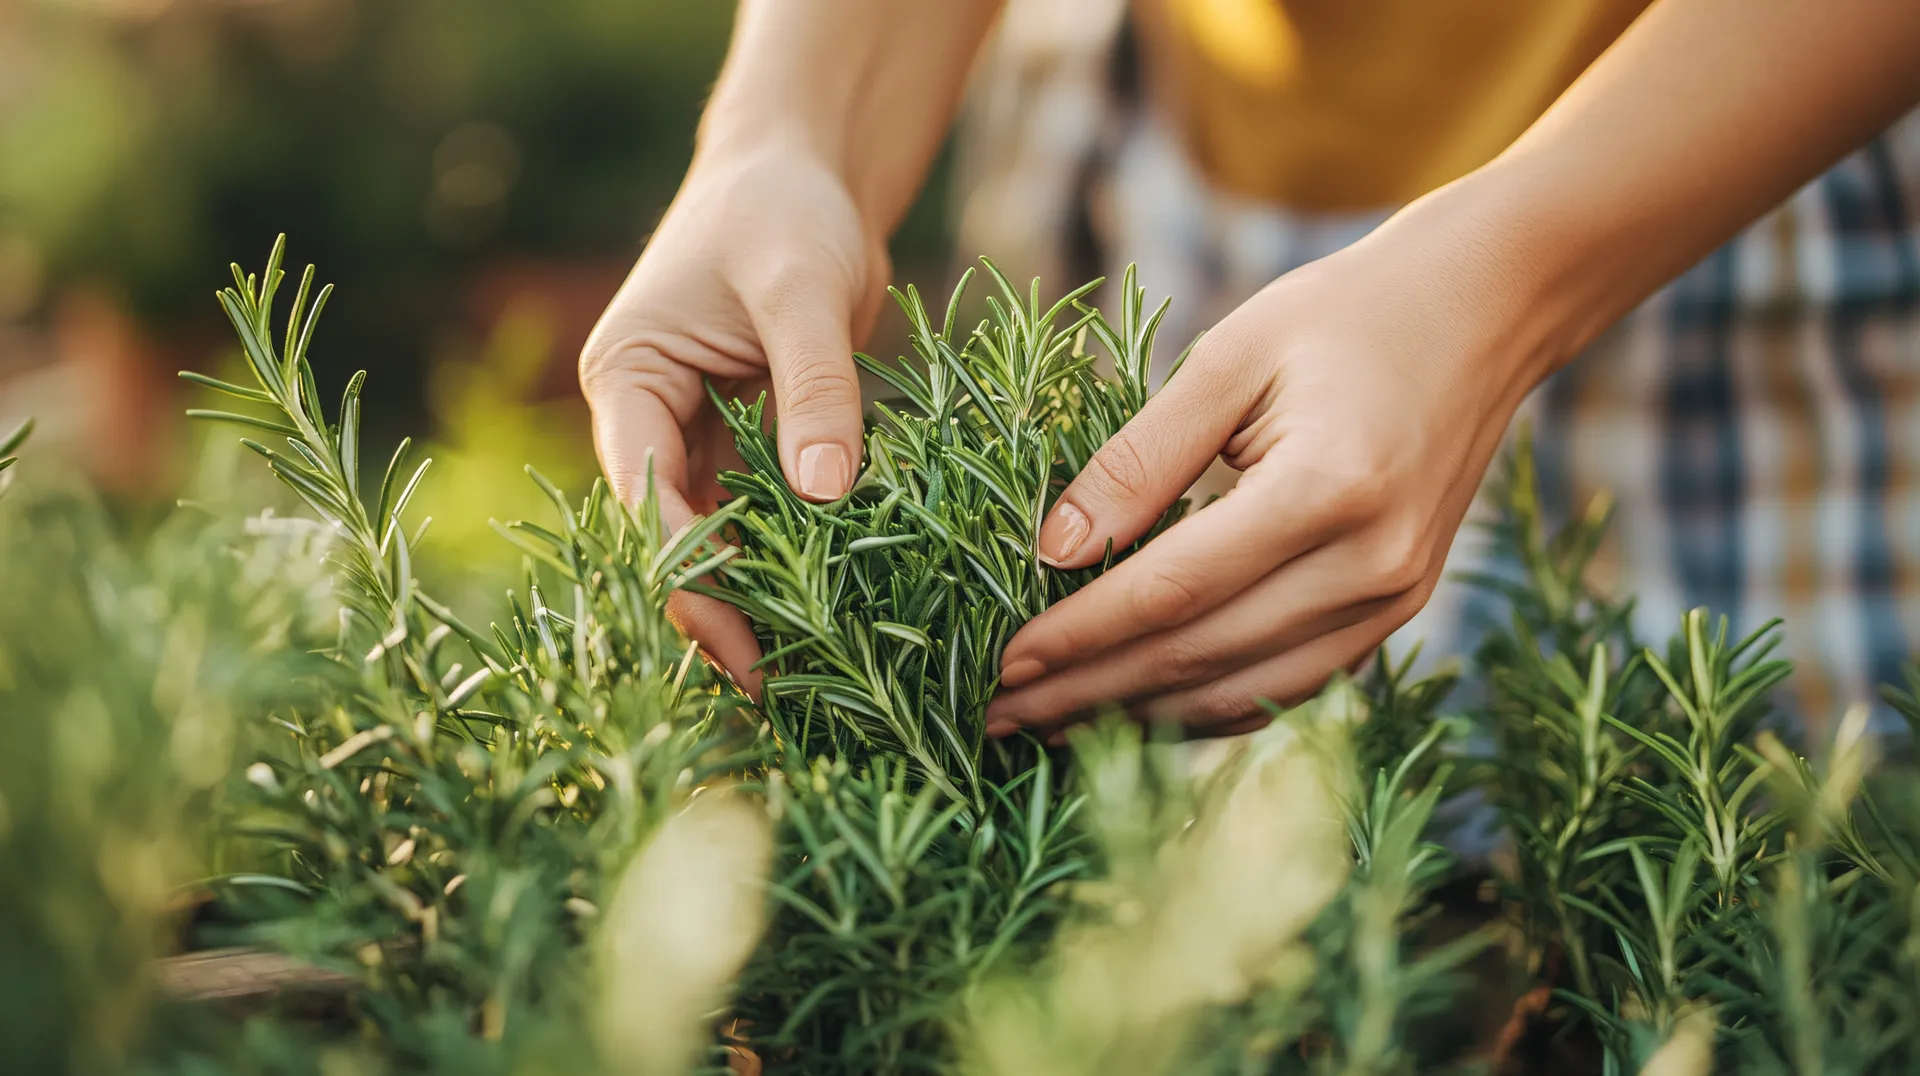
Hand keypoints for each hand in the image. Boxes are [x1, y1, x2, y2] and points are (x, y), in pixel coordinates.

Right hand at [580, 149, 891, 693]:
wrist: (807, 174)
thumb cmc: (787, 210)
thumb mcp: (804, 289)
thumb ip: (814, 388)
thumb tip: (826, 496)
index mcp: (627, 381)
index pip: (643, 498)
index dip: (686, 574)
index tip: (740, 640)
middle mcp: (647, 420)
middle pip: (671, 536)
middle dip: (717, 610)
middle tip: (775, 692)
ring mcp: (694, 438)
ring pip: (715, 540)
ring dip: (754, 600)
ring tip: (805, 678)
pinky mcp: (745, 445)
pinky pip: (761, 518)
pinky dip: (790, 563)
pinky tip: (829, 617)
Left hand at [984, 199, 1556, 737]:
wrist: (1482, 312)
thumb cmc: (1344, 315)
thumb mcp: (1229, 357)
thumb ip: (1139, 458)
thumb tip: (1051, 551)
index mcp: (1327, 490)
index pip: (1172, 591)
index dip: (1079, 635)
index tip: (1001, 662)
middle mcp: (1370, 565)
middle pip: (1200, 659)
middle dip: (1088, 693)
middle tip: (995, 717)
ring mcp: (1393, 601)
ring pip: (1243, 693)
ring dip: (1138, 718)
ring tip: (1049, 724)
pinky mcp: (1396, 614)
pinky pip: (1287, 687)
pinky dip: (1207, 709)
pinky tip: (1137, 712)